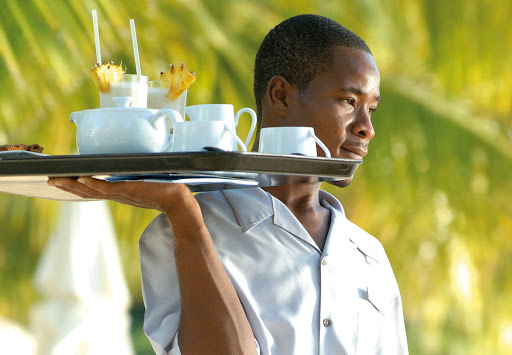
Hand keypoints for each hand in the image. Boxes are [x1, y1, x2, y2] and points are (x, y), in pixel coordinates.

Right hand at [47, 176, 193, 214]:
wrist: (179, 201)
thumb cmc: (167, 190)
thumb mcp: (146, 180)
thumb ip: (137, 174)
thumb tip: (135, 162)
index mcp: (120, 192)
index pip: (94, 189)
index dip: (77, 185)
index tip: (62, 180)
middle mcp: (118, 194)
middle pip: (87, 191)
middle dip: (67, 186)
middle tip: (49, 180)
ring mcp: (122, 194)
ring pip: (93, 190)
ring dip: (74, 185)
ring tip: (57, 180)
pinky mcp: (129, 191)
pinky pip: (108, 188)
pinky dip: (93, 184)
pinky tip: (81, 179)